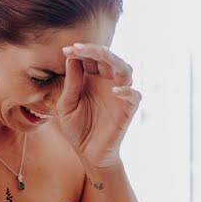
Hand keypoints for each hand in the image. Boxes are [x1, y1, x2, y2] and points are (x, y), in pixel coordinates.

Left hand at [55, 43, 140, 169]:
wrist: (89, 154)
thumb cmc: (77, 129)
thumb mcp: (66, 107)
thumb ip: (70, 85)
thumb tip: (72, 59)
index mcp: (91, 79)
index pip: (89, 57)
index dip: (80, 51)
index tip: (67, 50)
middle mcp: (107, 82)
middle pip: (107, 58)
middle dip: (93, 50)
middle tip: (78, 47)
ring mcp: (119, 94)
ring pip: (125, 69)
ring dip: (113, 59)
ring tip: (100, 54)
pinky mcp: (128, 110)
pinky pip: (134, 95)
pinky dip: (126, 91)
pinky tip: (114, 91)